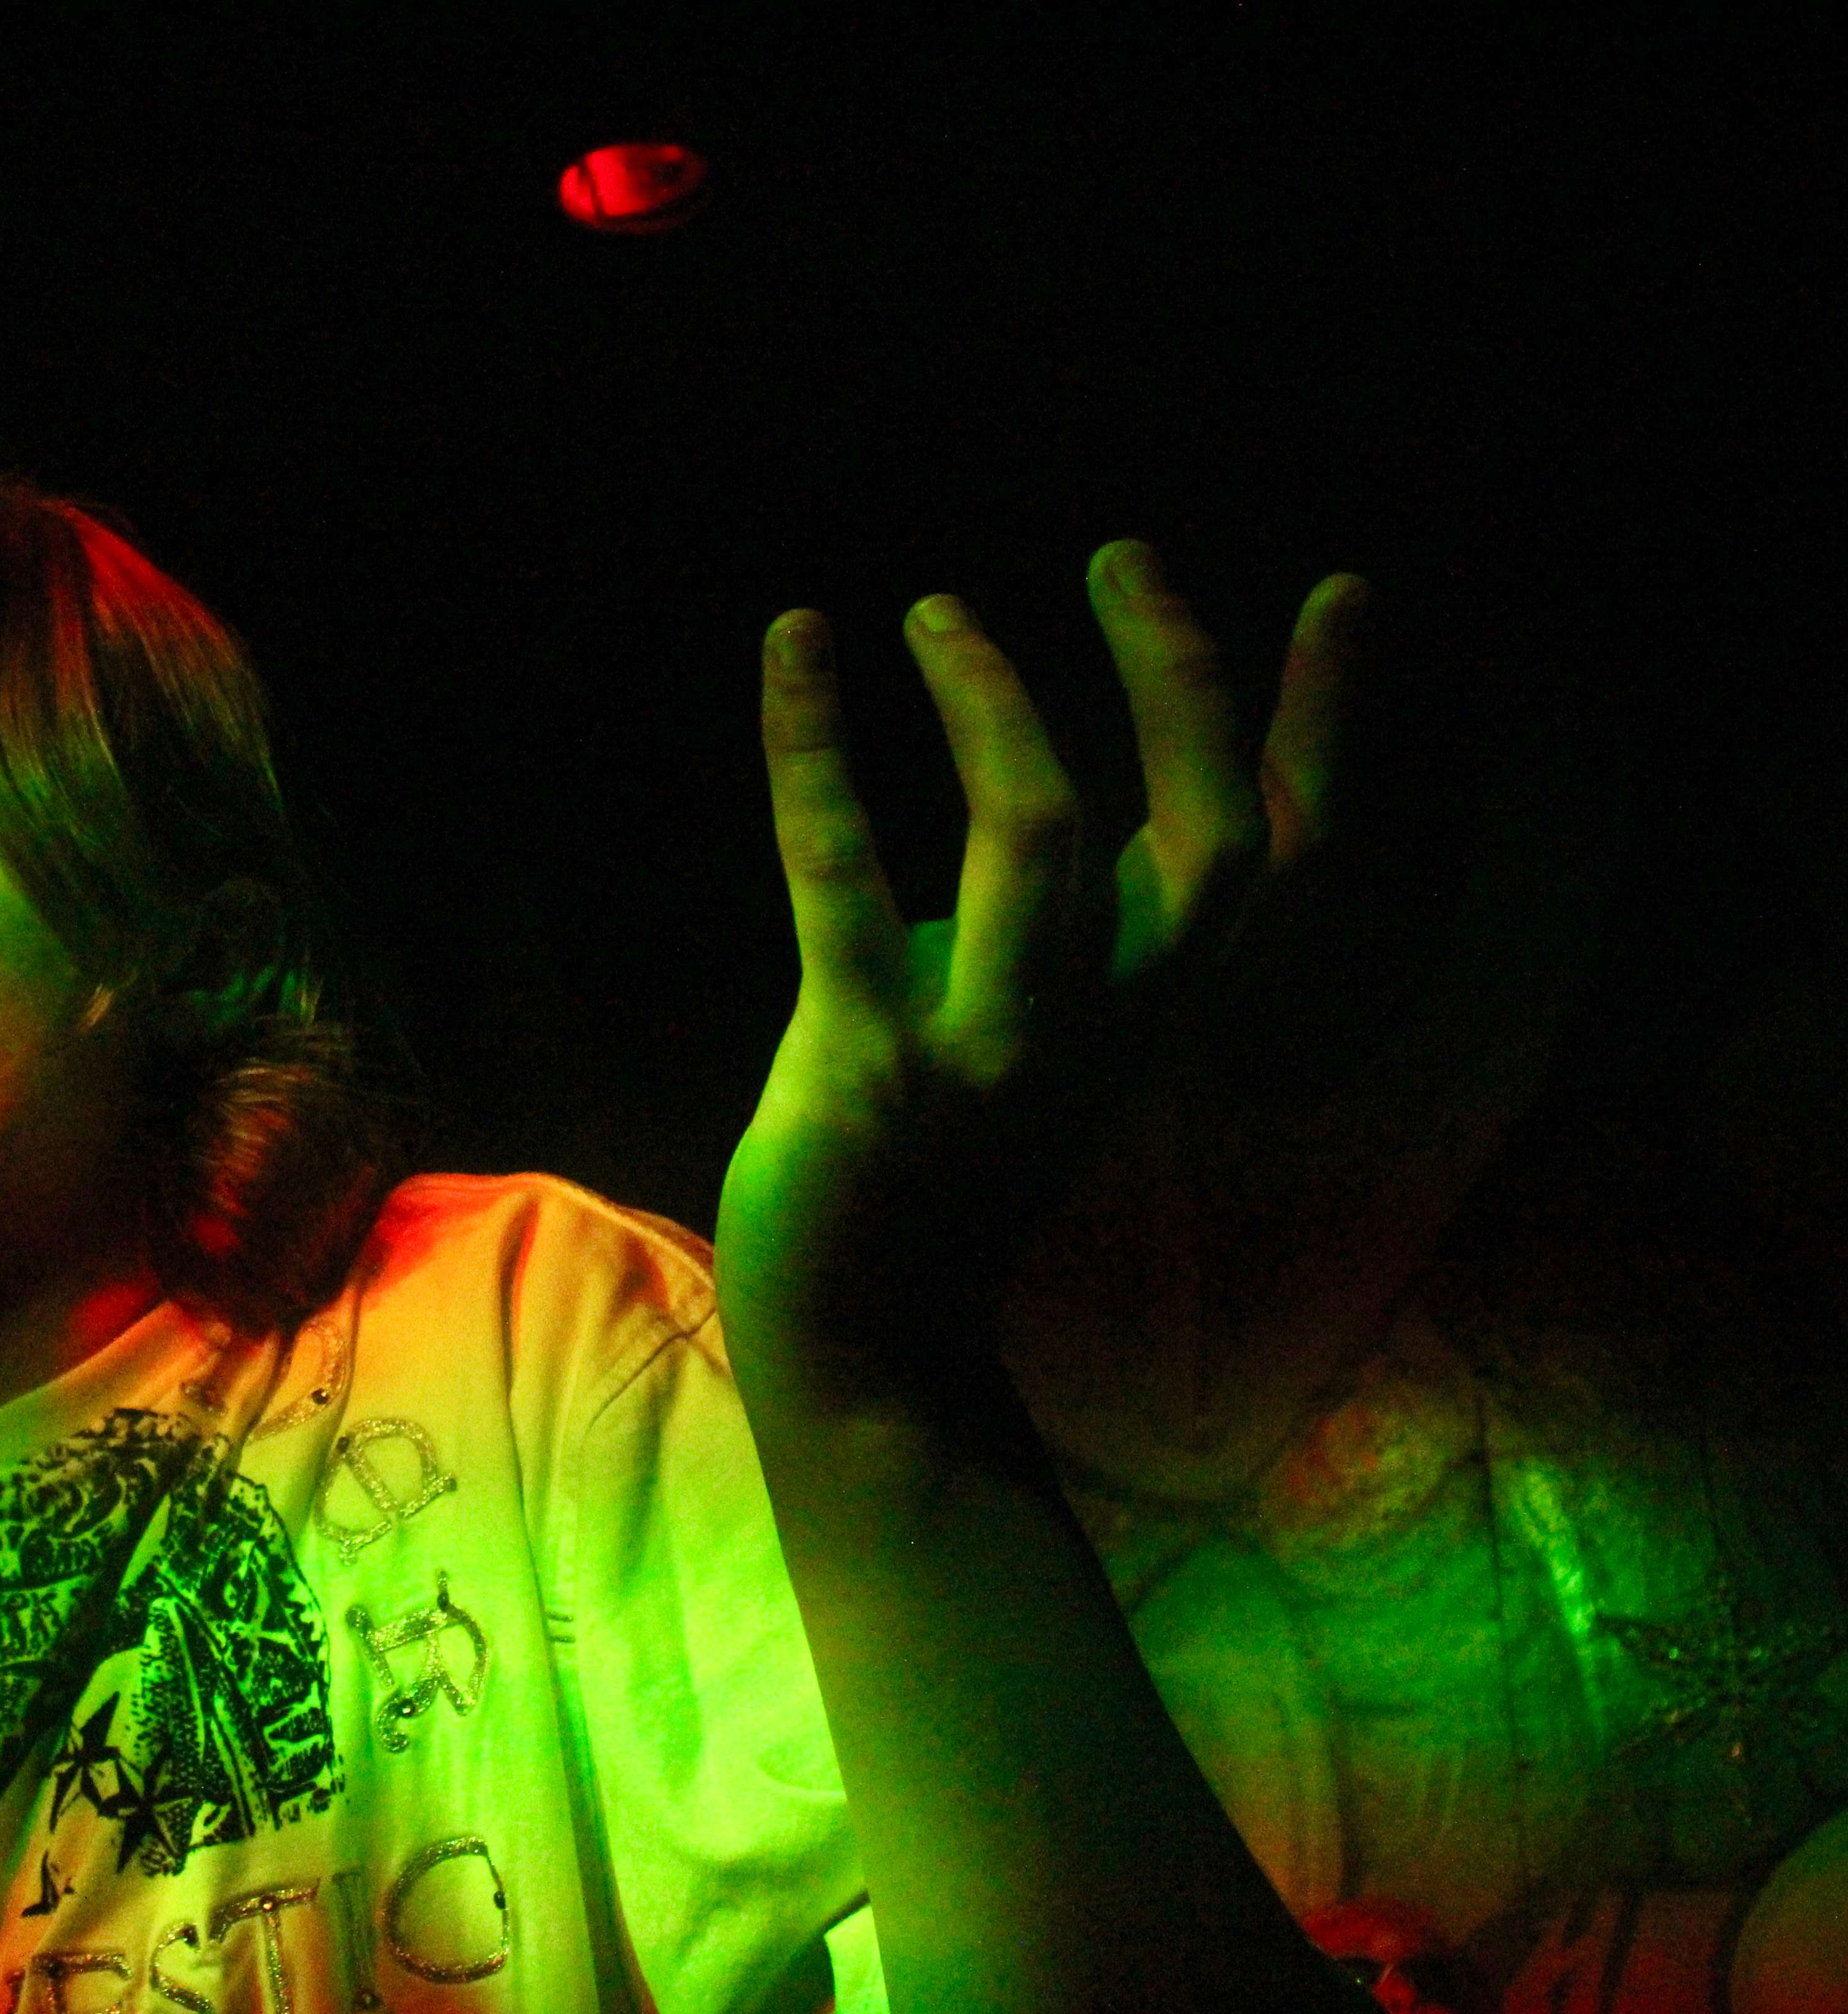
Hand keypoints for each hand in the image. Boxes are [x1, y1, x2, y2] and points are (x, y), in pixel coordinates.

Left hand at [716, 541, 1368, 1470]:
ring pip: (1036, 841)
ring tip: (933, 607)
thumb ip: (1071, 922)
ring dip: (991, 703)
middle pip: (1205, 837)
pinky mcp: (865, 1064)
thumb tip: (1041, 769)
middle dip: (1179, 678)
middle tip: (1119, 554)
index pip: (1289, 857)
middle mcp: (1107, 1033)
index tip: (1343, 586)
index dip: (1326, 722)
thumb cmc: (938, 1158)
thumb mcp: (1042, 1031)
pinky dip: (812, 747)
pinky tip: (793, 644)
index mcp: (1161, 1016)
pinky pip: (840, 876)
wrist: (863, 1336)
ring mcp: (990, 1054)